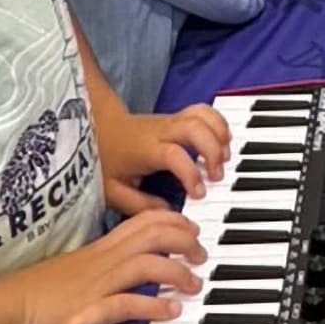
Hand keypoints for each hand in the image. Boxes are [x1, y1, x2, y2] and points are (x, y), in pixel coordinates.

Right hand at [10, 209, 205, 323]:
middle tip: (201, 255)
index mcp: (103, 246)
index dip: (176, 220)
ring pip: (146, 265)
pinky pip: (127, 304)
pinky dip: (153, 307)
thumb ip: (110, 258)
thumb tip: (139, 258)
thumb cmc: (43, 290)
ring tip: (194, 285)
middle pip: (154, 235)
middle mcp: (105, 260)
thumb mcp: (82, 265)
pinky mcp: (90, 312)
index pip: (146, 220)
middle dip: (185, 241)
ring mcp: (98, 285)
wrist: (8, 308)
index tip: (194, 229)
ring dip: (177, 273)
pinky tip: (171, 311)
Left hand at [97, 105, 230, 215]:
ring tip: (225, 158)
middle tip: (217, 176)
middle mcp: (161, 130)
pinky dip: (219, 123)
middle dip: (213, 150)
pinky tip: (223, 142)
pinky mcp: (178, 116)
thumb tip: (170, 212)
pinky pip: (203, 111)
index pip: (173, 154)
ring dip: (220, 133)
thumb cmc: (108, 161)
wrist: (100, 128)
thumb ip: (141, 205)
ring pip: (202, 114)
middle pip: (194, 127)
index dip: (190, 173)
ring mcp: (171, 120)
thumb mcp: (114, 191)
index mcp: (145, 150)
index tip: (199, 194)